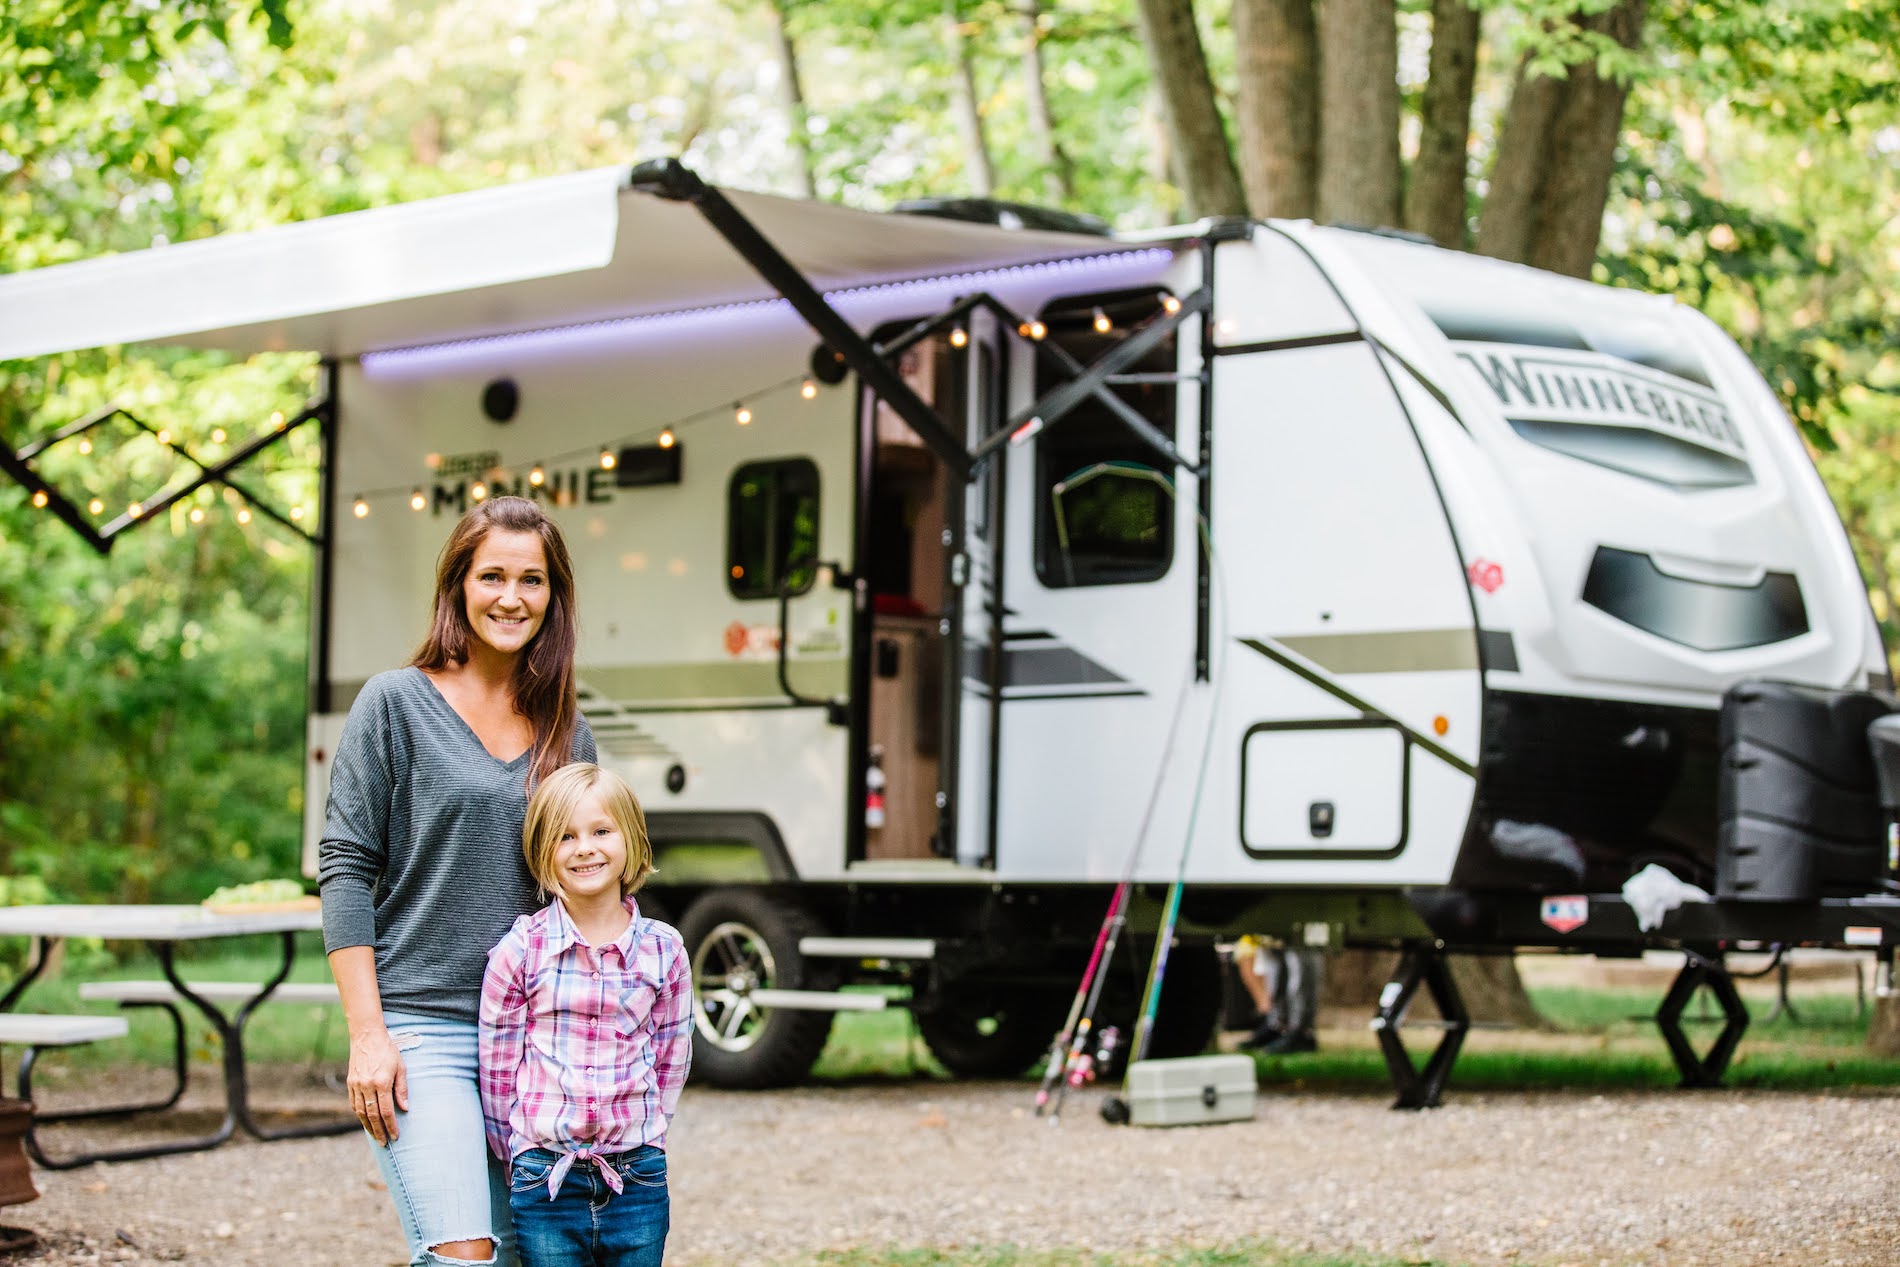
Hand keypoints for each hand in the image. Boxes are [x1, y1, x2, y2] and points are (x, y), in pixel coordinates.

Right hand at [347, 1026, 408, 1144]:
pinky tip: (365, 1121)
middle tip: (385, 1144)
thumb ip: (402, 1089)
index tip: (395, 1136)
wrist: (367, 1036)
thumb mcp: (401, 1067)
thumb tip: (404, 1109)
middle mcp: (367, 1086)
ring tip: (376, 1136)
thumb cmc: (388, 1051)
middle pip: (372, 1116)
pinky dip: (360, 1115)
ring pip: (361, 1112)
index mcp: (381, 1082)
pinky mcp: (350, 1083)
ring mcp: (356, 1085)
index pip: (386, 1111)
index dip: (391, 1126)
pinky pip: (354, 1104)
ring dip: (368, 1127)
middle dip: (379, 1132)